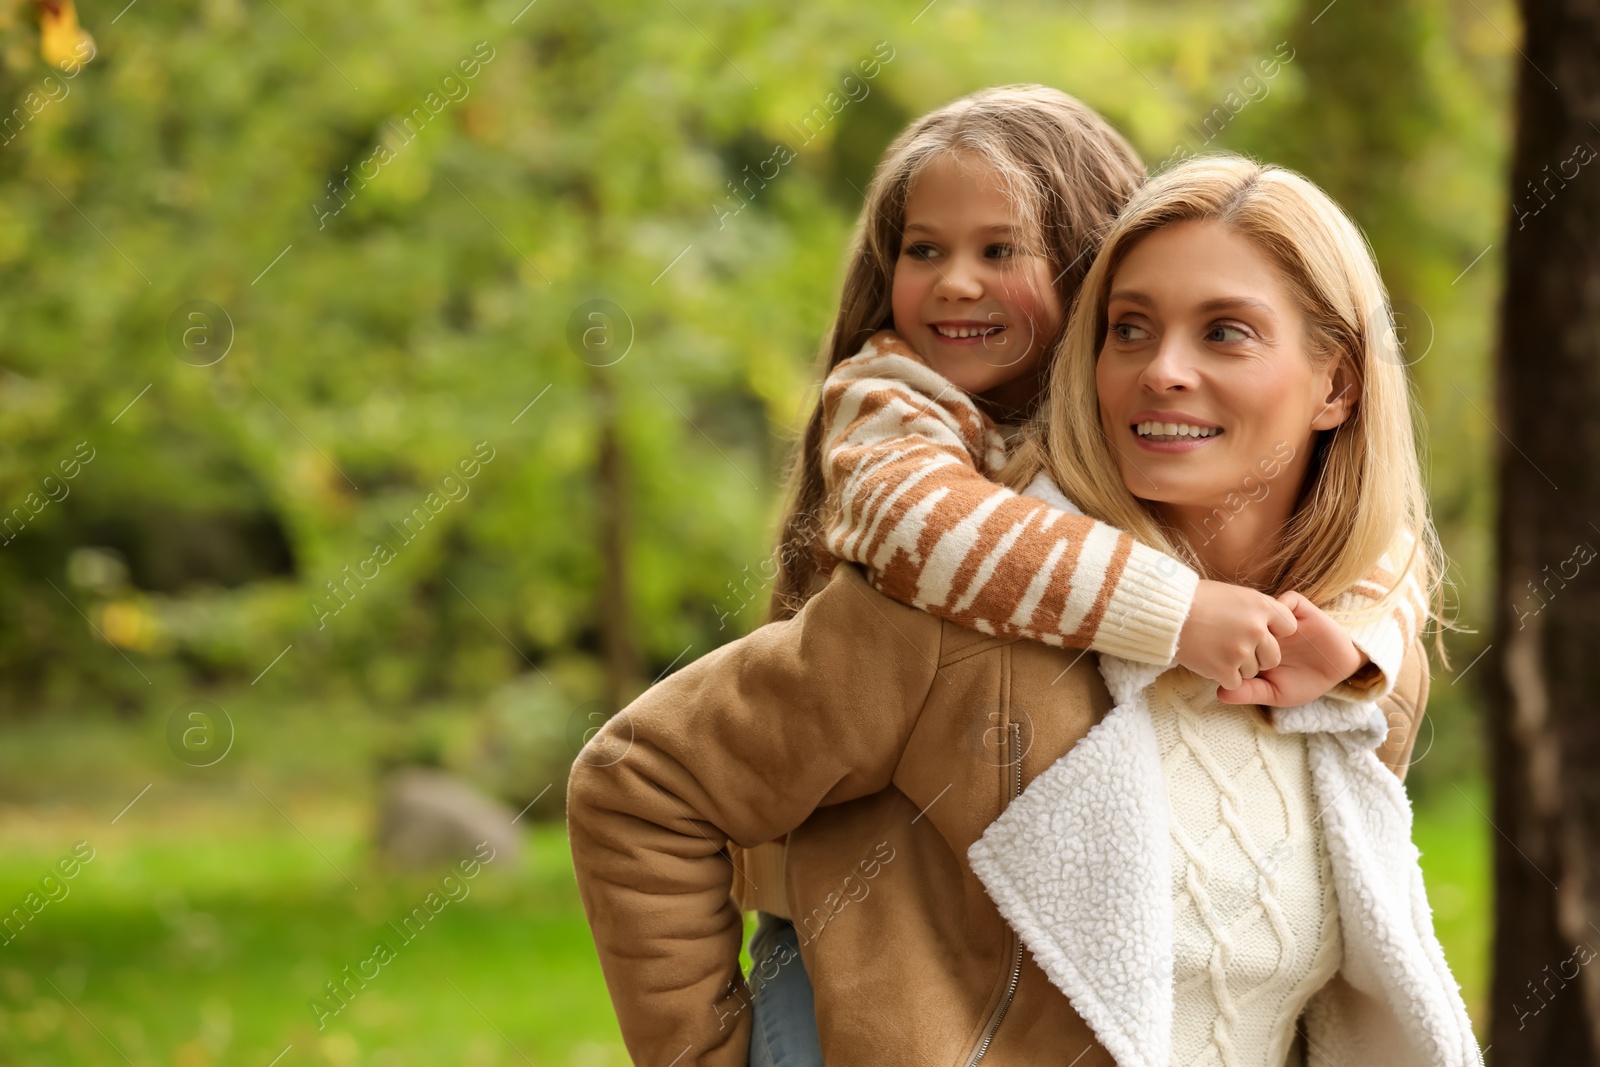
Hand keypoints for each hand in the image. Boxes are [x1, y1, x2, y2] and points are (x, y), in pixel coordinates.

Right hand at [1176, 580, 1297, 689]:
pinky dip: (1223, 676)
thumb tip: (1271, 623)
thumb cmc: (1198, 599)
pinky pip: (1235, 682)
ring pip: (1253, 671)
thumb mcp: (1236, 594)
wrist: (1167, 613)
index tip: (1258, 631)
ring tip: (1217, 650)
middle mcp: (1255, 629)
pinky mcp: (1223, 669)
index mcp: (1261, 606)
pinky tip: (1210, 661)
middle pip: (1272, 656)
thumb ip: (1258, 609)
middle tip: (1235, 646)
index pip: (1288, 627)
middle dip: (1258, 655)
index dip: (1274, 630)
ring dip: (1238, 666)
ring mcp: (1240, 651)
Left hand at [1217, 591, 1366, 706]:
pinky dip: (1284, 607)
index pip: (1228, 637)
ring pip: (1260, 605)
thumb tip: (1220, 694)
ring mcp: (1281, 619)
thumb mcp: (1276, 693)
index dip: (1223, 643)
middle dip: (1236, 625)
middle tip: (1238, 639)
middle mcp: (1263, 630)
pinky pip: (1288, 599)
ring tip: (1263, 634)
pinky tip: (1287, 628)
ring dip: (1260, 614)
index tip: (1223, 655)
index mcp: (1251, 647)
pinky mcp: (1302, 611)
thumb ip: (1251, 692)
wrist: (1339, 669)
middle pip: (1239, 616)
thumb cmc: (1303, 682)